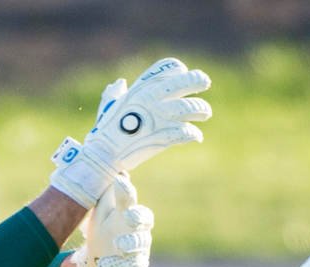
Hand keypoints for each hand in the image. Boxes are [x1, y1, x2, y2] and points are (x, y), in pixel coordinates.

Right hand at [50, 57, 211, 207]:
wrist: (105, 155)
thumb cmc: (105, 132)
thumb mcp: (109, 107)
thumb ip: (115, 94)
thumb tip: (119, 84)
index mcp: (143, 87)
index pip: (169, 68)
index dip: (179, 70)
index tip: (184, 74)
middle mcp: (155, 97)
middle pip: (186, 81)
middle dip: (198, 80)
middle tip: (205, 83)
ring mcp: (161, 116)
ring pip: (192, 107)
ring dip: (201, 109)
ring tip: (205, 113)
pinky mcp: (166, 135)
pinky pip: (187, 132)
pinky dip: (193, 134)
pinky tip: (196, 136)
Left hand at [71, 173, 153, 266]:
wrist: (100, 261)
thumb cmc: (102, 231)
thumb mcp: (101, 213)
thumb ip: (108, 195)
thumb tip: (118, 171)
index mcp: (127, 211)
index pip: (130, 199)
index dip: (126, 191)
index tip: (119, 181)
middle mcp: (139, 227)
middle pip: (145, 218)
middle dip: (138, 217)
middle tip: (128, 216)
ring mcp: (140, 246)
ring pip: (140, 243)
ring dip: (130, 244)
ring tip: (118, 245)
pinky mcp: (138, 265)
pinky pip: (135, 266)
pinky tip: (109, 266)